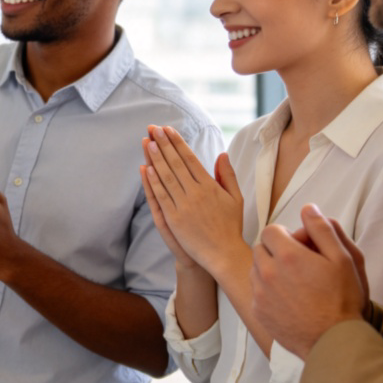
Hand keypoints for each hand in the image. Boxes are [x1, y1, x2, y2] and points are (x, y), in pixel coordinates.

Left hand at [142, 126, 244, 276]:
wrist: (224, 254)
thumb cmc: (231, 226)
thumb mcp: (236, 198)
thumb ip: (228, 175)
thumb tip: (222, 154)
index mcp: (210, 186)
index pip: (190, 158)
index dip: (178, 143)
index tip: (168, 129)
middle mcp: (196, 193)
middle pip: (176, 163)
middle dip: (164, 144)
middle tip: (154, 128)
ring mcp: (183, 206)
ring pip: (167, 177)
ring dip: (156, 158)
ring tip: (148, 142)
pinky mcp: (174, 219)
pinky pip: (161, 196)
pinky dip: (153, 182)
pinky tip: (146, 168)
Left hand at [251, 204, 369, 358]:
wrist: (333, 341)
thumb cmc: (342, 300)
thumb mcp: (344, 259)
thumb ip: (323, 229)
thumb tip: (308, 209)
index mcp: (288, 255)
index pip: (270, 230)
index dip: (284, 235)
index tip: (297, 245)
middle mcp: (268, 272)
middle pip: (260, 249)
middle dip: (275, 250)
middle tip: (296, 263)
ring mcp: (260, 293)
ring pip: (255, 269)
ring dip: (269, 269)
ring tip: (293, 281)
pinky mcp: (258, 311)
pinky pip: (255, 291)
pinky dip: (266, 290)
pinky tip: (287, 299)